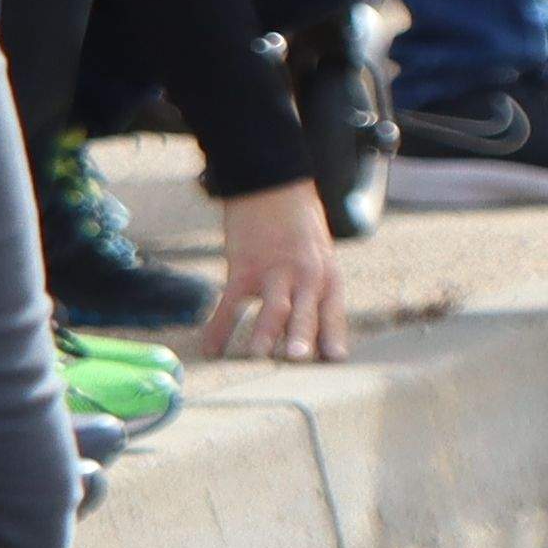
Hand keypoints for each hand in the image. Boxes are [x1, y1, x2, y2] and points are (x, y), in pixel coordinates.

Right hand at [206, 183, 347, 367]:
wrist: (273, 188)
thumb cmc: (300, 229)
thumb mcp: (322, 259)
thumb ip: (318, 294)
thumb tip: (316, 337)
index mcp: (328, 277)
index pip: (332, 312)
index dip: (333, 336)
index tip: (335, 359)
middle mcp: (305, 275)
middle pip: (305, 311)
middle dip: (302, 336)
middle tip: (297, 359)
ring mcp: (273, 271)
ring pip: (271, 306)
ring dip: (264, 332)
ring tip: (258, 356)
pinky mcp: (242, 267)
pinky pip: (229, 302)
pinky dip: (219, 327)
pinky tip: (211, 349)